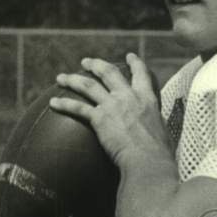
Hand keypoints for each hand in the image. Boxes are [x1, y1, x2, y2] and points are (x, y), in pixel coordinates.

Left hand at [49, 53, 169, 164]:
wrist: (148, 160)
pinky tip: (53, 103)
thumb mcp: (163, 130)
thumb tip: (158, 132)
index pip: (141, 74)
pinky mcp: (100, 119)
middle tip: (86, 62)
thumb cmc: (159, 152)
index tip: (129, 56)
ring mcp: (113, 106)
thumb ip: (156, 124)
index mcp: (147, 99)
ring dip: (73, 79)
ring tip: (62, 77)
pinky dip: (64, 104)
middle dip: (96, 64)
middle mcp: (128, 97)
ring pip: (89, 85)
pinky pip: (78, 108)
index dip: (135, 63)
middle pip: (109, 73)